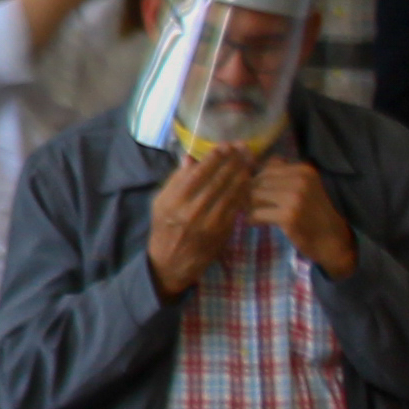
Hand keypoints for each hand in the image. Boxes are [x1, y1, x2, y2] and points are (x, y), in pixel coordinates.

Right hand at [148, 140, 257, 295]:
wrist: (171, 262)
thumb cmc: (165, 228)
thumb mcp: (161, 202)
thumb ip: (176, 180)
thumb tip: (191, 158)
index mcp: (174, 201)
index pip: (198, 173)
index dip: (214, 157)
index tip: (224, 146)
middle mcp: (191, 211)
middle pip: (217, 180)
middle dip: (232, 162)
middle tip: (243, 149)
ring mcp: (208, 223)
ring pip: (229, 193)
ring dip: (241, 175)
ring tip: (248, 162)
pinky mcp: (221, 232)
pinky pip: (235, 208)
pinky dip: (243, 193)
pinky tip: (248, 183)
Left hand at [246, 155, 354, 274]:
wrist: (333, 241)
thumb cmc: (315, 214)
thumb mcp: (305, 188)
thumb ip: (284, 175)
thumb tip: (256, 164)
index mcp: (305, 170)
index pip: (268, 166)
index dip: (258, 179)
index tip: (259, 192)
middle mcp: (301, 180)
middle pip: (259, 180)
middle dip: (251, 193)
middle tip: (251, 205)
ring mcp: (295, 198)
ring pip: (255, 195)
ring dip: (250, 206)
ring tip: (254, 213)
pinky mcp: (288, 216)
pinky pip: (257, 213)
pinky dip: (253, 219)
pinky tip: (256, 223)